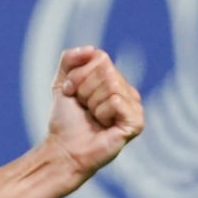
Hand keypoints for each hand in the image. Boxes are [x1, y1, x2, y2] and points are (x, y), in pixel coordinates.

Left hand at [45, 46, 143, 183]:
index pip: (99, 57)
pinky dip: (102, 113)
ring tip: (93, 118)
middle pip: (106, 70)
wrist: (64, 148)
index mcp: (113, 79)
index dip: (78, 75)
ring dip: (92, 103)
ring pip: (111, 84)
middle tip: (83, 108)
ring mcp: (134, 106)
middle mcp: (127, 91)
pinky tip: (103, 125)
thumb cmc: (66, 119)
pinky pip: (116, 100)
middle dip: (84, 89)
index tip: (71, 93)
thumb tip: (92, 48)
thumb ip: (70, 59)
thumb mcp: (61, 82)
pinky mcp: (136, 122)